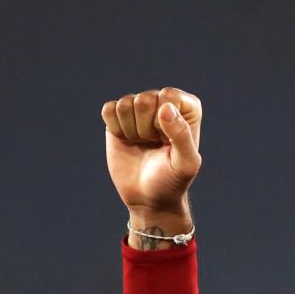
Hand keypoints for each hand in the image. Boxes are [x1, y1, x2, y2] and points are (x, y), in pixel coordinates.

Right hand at [102, 86, 201, 234]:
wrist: (148, 197)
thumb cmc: (172, 181)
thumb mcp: (185, 164)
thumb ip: (182, 135)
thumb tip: (165, 107)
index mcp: (185, 107)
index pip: (168, 95)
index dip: (163, 122)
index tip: (167, 142)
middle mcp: (162, 102)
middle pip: (144, 99)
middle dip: (145, 129)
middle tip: (153, 145)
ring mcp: (139, 108)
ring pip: (125, 104)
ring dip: (131, 131)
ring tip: (141, 144)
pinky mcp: (118, 116)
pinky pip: (109, 109)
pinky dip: (115, 129)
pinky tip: (127, 141)